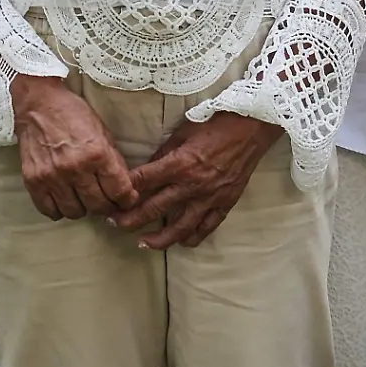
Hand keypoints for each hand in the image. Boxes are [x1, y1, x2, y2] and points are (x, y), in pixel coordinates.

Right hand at [11, 74, 139, 220]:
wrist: (39, 106)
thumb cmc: (75, 116)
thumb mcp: (104, 133)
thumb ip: (113, 161)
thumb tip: (124, 186)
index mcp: (98, 154)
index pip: (119, 191)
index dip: (127, 199)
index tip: (127, 200)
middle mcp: (75, 168)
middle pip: (98, 205)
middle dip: (107, 206)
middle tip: (107, 202)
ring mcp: (52, 176)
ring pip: (75, 212)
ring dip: (83, 209)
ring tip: (84, 199)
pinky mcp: (33, 181)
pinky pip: (49, 210)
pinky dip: (59, 210)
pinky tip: (65, 200)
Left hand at [110, 113, 283, 248]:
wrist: (254, 126)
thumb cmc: (218, 123)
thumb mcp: (183, 132)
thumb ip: (164, 154)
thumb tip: (146, 172)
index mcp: (179, 163)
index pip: (142, 182)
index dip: (123, 191)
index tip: (111, 198)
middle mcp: (192, 184)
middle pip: (153, 209)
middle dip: (129, 220)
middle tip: (115, 224)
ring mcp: (210, 197)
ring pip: (179, 228)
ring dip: (158, 239)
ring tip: (142, 243)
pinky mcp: (226, 202)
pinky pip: (207, 227)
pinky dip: (192, 237)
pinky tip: (181, 241)